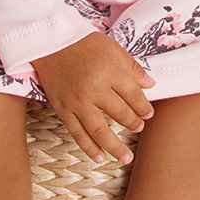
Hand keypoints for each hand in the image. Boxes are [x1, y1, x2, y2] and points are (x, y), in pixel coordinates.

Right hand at [34, 32, 155, 164]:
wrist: (49, 42)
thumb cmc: (82, 42)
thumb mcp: (112, 47)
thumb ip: (131, 67)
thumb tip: (150, 85)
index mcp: (109, 72)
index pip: (133, 96)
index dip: (144, 107)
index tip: (148, 114)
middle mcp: (93, 89)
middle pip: (120, 114)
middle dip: (133, 124)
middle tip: (139, 128)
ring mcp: (76, 101)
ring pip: (99, 131)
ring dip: (115, 147)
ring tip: (126, 157)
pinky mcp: (62, 109)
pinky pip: (77, 133)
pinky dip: (89, 148)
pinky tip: (100, 157)